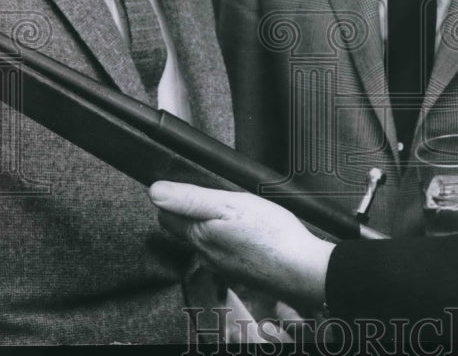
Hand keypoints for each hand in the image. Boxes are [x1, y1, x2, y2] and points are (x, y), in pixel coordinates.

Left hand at [149, 181, 333, 308]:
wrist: (302, 268)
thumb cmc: (271, 235)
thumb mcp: (230, 204)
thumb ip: (191, 198)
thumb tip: (155, 191)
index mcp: (199, 235)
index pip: (168, 216)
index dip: (175, 197)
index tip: (187, 186)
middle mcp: (206, 255)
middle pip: (188, 228)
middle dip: (195, 211)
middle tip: (216, 195)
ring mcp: (224, 266)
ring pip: (209, 240)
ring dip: (216, 226)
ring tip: (236, 213)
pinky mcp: (242, 272)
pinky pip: (228, 251)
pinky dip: (234, 240)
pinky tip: (250, 233)